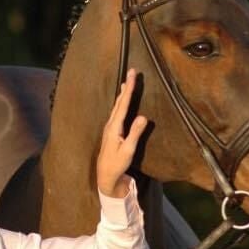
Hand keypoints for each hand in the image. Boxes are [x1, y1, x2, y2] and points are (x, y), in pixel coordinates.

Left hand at [97, 68, 147, 197]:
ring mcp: (110, 128)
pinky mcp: (111, 132)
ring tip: (127, 83)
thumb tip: (143, 116)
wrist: (105, 176)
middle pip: (119, 102)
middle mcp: (110, 124)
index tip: (133, 75)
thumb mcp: (128, 150)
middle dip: (126, 87)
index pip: (123, 104)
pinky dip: (121, 103)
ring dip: (123, 94)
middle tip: (132, 72)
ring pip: (117, 106)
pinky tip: (122, 102)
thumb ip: (135, 133)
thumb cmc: (117, 164)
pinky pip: (117, 112)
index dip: (129, 89)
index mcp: (114, 127)